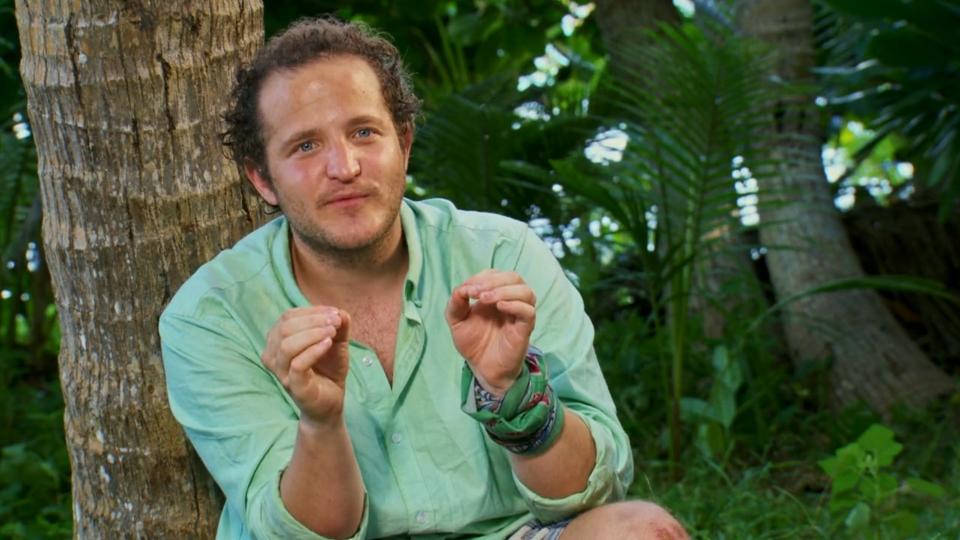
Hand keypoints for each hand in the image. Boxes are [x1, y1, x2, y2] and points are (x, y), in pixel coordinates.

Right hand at [261, 306, 351, 427]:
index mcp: (278, 340)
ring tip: (332, 332)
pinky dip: (313, 350)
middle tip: (336, 322)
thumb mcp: (336, 342)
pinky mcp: (292, 385)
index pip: (288, 317)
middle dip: (313, 321)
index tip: (334, 313)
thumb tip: (341, 312)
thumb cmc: (328, 369)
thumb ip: (339, 326)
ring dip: (313, 334)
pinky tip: (328, 345)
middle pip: (285, 328)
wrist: (331, 399)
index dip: (311, 312)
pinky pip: (297, 364)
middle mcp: (273, 355)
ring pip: (287, 345)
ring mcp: (281, 372)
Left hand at [445, 270, 535, 395]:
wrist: (483, 368)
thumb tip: (462, 288)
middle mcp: (511, 300)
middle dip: (494, 281)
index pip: (495, 274)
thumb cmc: (473, 343)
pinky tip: (499, 307)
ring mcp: (520, 314)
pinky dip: (515, 305)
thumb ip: (456, 303)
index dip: (481, 278)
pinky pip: (529, 311)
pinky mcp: (525, 328)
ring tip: (486, 298)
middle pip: (514, 277)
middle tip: (476, 293)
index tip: (467, 290)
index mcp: (496, 294)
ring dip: (505, 290)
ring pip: (526, 291)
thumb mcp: (456, 320)